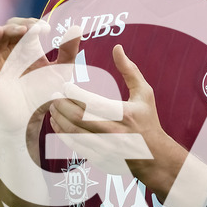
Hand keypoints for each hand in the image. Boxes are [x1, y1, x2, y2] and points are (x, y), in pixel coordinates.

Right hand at [0, 17, 80, 133]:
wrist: (29, 119)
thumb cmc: (44, 96)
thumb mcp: (61, 72)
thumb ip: (69, 51)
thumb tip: (77, 27)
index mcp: (28, 48)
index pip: (28, 27)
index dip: (35, 24)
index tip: (47, 29)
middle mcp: (12, 51)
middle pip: (13, 27)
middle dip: (23, 24)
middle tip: (36, 28)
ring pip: (0, 36)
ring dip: (10, 29)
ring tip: (23, 29)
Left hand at [50, 44, 204, 203]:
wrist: (153, 157)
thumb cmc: (147, 121)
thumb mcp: (144, 94)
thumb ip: (129, 70)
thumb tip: (117, 47)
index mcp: (124, 115)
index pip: (92, 103)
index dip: (74, 93)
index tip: (65, 85)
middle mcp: (114, 133)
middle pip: (78, 118)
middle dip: (62, 105)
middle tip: (54, 96)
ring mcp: (106, 148)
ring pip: (73, 133)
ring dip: (59, 119)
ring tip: (53, 107)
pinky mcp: (99, 158)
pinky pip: (75, 146)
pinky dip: (63, 134)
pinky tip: (58, 124)